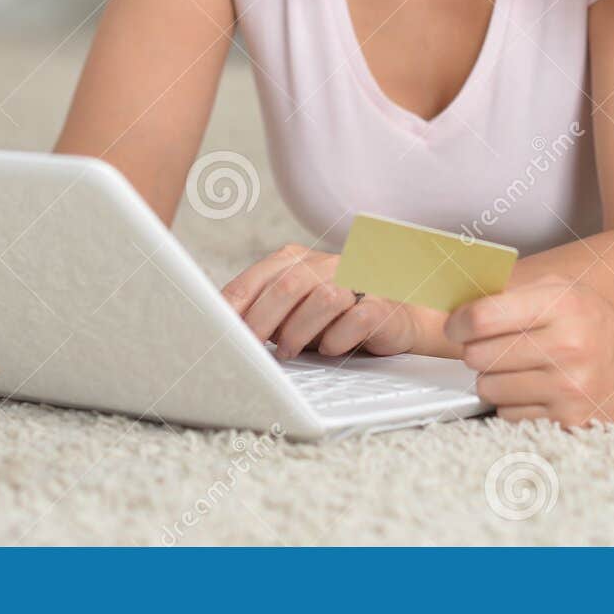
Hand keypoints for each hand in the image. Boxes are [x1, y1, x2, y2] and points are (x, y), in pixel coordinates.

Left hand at [220, 244, 417, 357]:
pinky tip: (330, 349)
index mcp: (297, 260)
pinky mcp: (384, 304)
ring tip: (288, 352)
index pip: (258, 277)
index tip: (219, 330)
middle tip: (251, 347)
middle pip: (288, 285)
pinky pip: (359, 317)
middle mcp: (327, 264)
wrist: (394, 320)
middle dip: (263, 320)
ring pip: (324, 298)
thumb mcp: (292, 313)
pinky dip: (339, 337)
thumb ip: (263, 313)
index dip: (236, 305)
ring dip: (300, 331)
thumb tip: (223, 334)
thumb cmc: (333, 319)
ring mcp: (358, 281)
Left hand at [444, 275, 613, 426]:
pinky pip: (508, 414)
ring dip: (493, 378)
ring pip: (488, 387)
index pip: (483, 316)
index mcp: (563, 304)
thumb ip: (511, 292)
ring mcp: (569, 387)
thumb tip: (456, 305)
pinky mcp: (569, 420)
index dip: (458, 322)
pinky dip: (513, 403)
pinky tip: (535, 389)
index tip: (456, 325)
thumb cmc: (593, 324)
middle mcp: (568, 346)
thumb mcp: (561, 290)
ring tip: (518, 367)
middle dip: (475, 350)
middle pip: (478, 355)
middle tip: (492, 346)